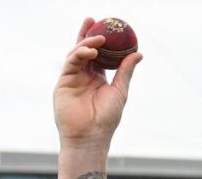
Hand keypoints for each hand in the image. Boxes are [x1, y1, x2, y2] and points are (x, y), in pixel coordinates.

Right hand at [54, 18, 143, 147]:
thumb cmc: (106, 118)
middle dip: (86, 33)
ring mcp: (72, 78)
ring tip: (99, 39)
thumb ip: (125, 71)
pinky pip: (70, 63)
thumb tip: (138, 53)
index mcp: (97, 78)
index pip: (98, 54)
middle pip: (83, 49)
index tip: (107, 27)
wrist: (91, 136)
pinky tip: (91, 52)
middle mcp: (83, 76)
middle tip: (93, 20)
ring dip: (86, 43)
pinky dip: (80, 54)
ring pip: (76, 54)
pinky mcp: (63, 82)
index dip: (100, 40)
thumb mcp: (119, 90)